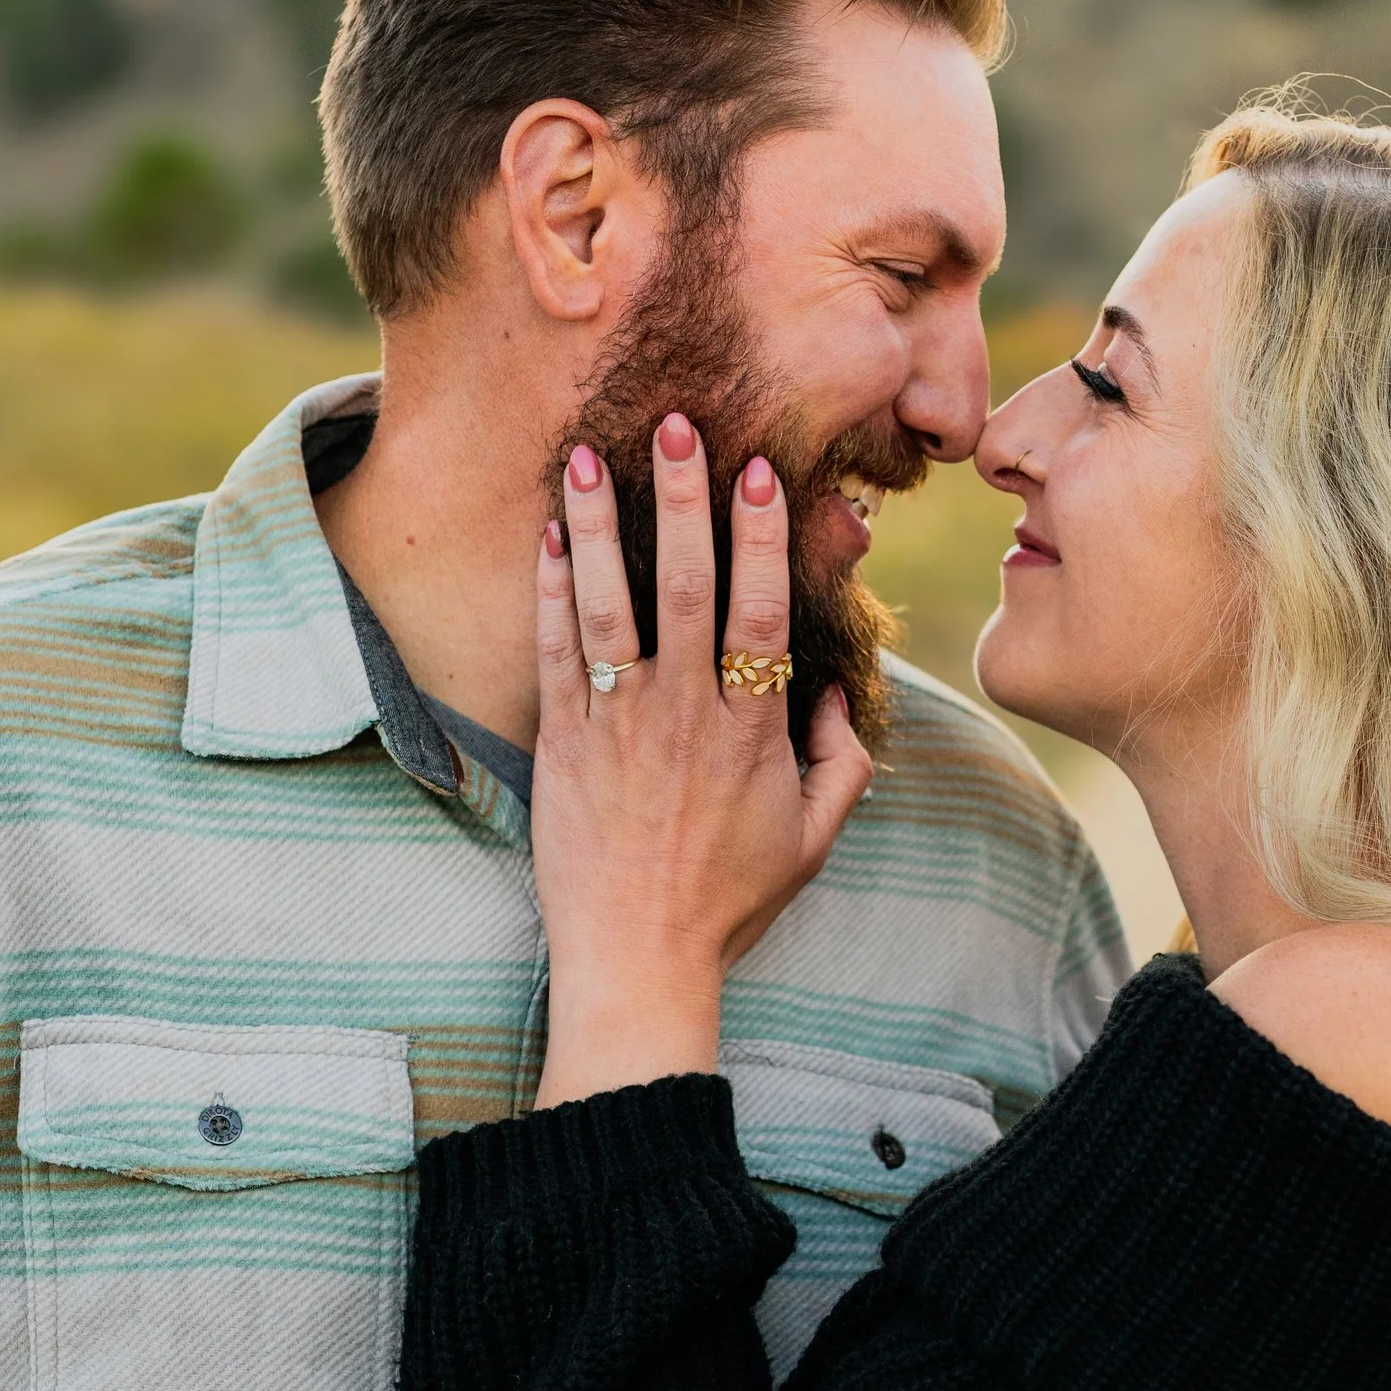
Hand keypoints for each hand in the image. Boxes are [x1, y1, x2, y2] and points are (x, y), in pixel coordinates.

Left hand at [532, 414, 873, 1107]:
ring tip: (583, 457)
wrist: (637, 963)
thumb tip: (838, 697)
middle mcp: (684, 715)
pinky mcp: (562, 746)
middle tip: (675, 426)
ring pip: (608, 606)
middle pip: (685, 586)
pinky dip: (550, 591)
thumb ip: (843, 764)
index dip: (762, 536)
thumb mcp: (812, 840)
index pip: (762, 610)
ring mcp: (617, 726)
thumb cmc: (729, 904)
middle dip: (681, 500)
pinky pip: (554, 653)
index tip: (760, 471)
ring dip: (596, 526)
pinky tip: (547, 537)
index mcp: (752, 730)